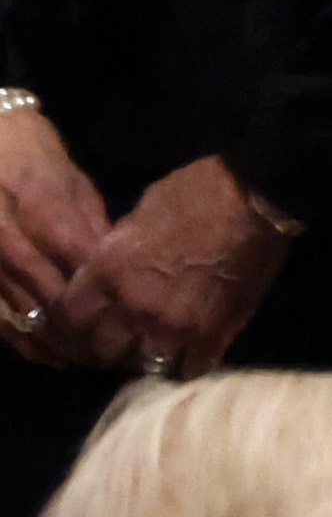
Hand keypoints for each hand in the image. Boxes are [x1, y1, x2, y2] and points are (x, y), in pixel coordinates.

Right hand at [0, 107, 113, 357]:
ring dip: (56, 342)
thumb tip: (118, 266)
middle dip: (86, 329)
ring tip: (88, 360)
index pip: (82, 263)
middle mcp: (10, 239)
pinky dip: (22, 339)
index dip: (108, 295)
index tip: (134, 318)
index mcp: (44, 210)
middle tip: (118, 352)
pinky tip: (47, 354)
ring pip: (22, 314)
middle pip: (53, 296)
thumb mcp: (73, 182)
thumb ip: (93, 224)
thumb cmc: (34, 157)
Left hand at [53, 158, 289, 375]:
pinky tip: (191, 352)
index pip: (72, 319)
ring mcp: (173, 326)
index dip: (78, 323)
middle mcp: (132, 306)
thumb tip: (111, 275)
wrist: (252, 201)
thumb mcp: (134, 218)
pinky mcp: (212, 334)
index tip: (89, 322)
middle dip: (111, 346)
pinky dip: (188, 363)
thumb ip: (116, 256)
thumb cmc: (191, 195)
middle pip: (105, 350)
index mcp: (107, 273)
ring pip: (145, 365)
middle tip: (124, 339)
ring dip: (149, 357)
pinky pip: (190, 368)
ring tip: (158, 348)